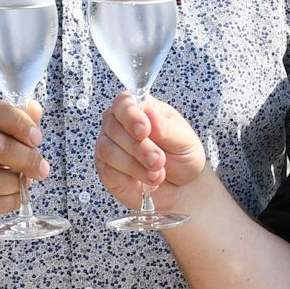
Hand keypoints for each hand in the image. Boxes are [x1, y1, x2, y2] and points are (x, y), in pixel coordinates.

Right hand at [95, 92, 206, 212]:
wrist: (183, 186)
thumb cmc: (182, 156)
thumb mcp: (183, 140)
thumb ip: (166, 128)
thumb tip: (149, 113)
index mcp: (140, 108)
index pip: (123, 103)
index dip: (130, 115)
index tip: (145, 130)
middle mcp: (119, 124)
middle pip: (114, 129)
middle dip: (139, 149)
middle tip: (159, 161)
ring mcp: (109, 146)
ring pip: (108, 151)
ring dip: (134, 166)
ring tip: (157, 176)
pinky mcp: (106, 170)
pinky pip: (108, 172)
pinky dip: (130, 180)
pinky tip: (146, 184)